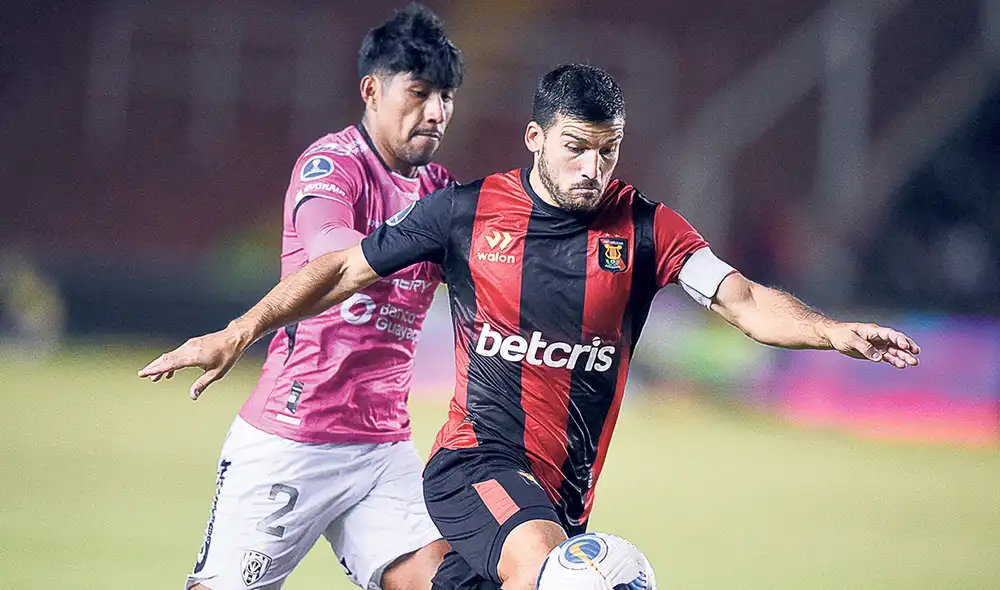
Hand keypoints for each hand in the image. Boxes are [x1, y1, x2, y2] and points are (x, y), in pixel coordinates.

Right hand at [138, 323, 253, 399]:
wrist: (234, 338)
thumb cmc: (227, 355)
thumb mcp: (217, 373)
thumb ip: (202, 384)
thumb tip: (192, 395)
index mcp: (193, 356)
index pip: (170, 363)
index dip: (155, 369)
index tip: (143, 373)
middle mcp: (189, 348)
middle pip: (166, 358)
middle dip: (154, 367)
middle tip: (143, 375)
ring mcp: (190, 345)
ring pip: (171, 355)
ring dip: (162, 365)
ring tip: (155, 378)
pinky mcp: (193, 344)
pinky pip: (177, 353)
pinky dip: (171, 362)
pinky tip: (170, 372)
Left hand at [823, 322, 920, 367]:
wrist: (834, 337)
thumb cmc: (841, 335)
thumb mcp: (851, 339)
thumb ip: (865, 347)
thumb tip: (878, 357)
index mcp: (874, 330)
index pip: (890, 334)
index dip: (899, 339)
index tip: (905, 346)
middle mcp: (879, 337)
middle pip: (896, 342)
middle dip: (907, 347)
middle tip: (916, 353)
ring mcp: (879, 345)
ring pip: (894, 351)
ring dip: (904, 356)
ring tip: (913, 363)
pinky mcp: (876, 353)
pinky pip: (888, 357)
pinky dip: (895, 361)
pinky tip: (901, 365)